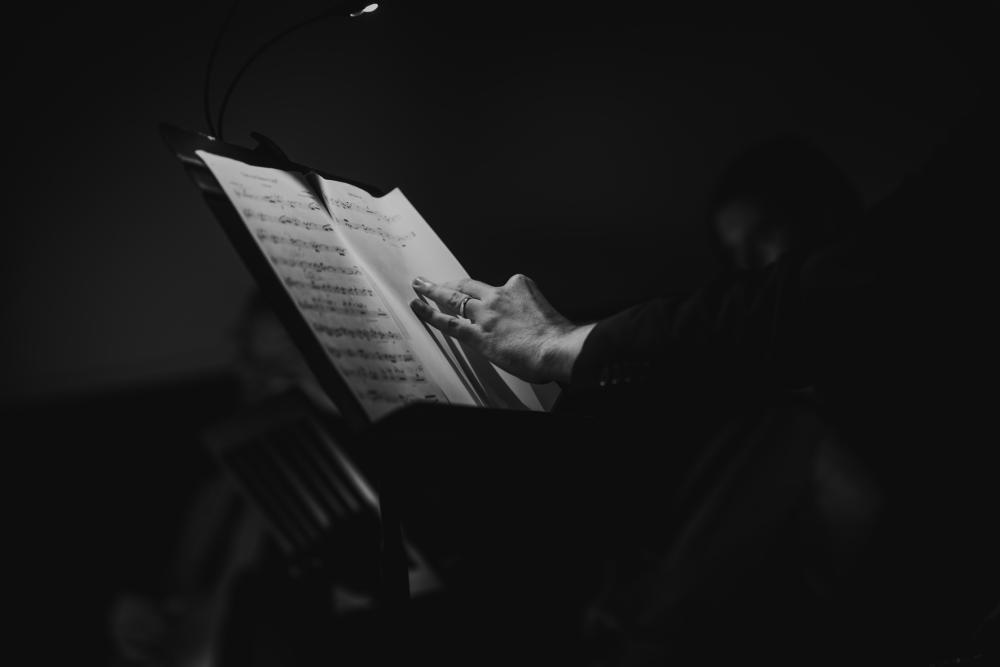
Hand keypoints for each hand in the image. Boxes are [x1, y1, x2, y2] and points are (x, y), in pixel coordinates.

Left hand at [410, 274, 594, 383]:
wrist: (557, 348)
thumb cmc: (558, 337)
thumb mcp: (548, 315)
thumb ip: (532, 317)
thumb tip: (529, 330)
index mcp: (520, 287)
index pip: (499, 288)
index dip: (489, 295)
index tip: (485, 299)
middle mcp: (499, 296)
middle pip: (468, 285)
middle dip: (450, 282)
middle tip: (434, 280)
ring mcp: (486, 314)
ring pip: (454, 298)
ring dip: (434, 291)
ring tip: (420, 287)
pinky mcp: (477, 333)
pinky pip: (448, 322)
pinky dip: (430, 314)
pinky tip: (420, 309)